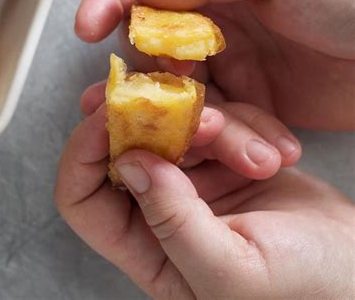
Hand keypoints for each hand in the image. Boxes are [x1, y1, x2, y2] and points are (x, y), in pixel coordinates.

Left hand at [55, 101, 353, 298]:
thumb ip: (173, 222)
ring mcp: (193, 177)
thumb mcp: (233, 271)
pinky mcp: (224, 155)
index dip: (83, 151)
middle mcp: (160, 208)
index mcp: (146, 247)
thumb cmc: (303, 291)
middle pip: (125, 145)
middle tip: (187, 105)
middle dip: (155, 120)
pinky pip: (218, 117)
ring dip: (219, 127)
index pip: (82, 196)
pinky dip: (247, 125)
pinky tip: (279, 153)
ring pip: (177, 124)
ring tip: (259, 158)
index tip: (108, 113)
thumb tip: (130, 163)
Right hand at [75, 0, 354, 128]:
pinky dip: (235, 139)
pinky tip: (267, 149)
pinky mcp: (249, 102)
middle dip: (147, 75)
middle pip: (151, 44)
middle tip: (147, 101)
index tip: (87, 28)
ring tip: (234, 138)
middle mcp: (213, 14)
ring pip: (183, 93)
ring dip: (198, 120)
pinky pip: (220, 122)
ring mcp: (229, 61)